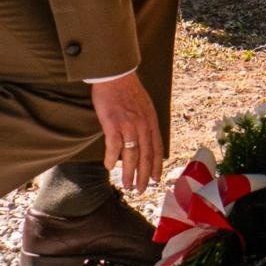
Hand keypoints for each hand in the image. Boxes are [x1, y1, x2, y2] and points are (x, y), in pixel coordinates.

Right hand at [91, 71, 161, 192]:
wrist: (115, 75)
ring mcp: (128, 126)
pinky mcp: (113, 124)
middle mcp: (142, 125)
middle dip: (143, 176)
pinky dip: (111, 158)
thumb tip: (143, 139)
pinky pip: (113, 147)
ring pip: (131, 156)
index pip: (157, 148)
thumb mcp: (144, 106)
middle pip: (145, 156)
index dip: (156, 166)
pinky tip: (108, 166)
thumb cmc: (127, 90)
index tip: (155, 179)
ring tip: (126, 184)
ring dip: (128, 173)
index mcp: (151, 121)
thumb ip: (145, 123)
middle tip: (140, 189)